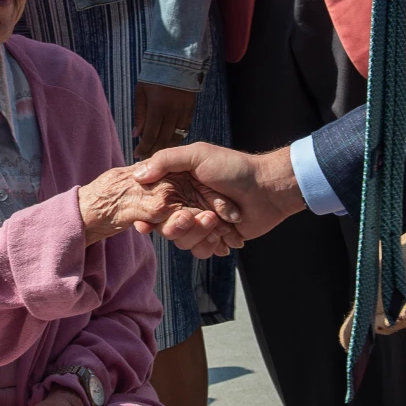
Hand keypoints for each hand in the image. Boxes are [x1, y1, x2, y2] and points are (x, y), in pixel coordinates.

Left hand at [132, 81, 196, 158]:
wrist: (176, 62)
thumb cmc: (154, 76)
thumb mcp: (141, 92)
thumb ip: (140, 114)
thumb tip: (136, 134)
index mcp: (157, 106)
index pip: (150, 135)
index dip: (143, 148)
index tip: (137, 154)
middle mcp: (172, 111)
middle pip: (163, 139)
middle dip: (153, 151)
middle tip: (145, 158)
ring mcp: (183, 112)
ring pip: (175, 137)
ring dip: (165, 147)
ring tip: (156, 153)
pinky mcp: (191, 110)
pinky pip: (184, 130)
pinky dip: (176, 138)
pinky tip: (169, 142)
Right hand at [133, 143, 305, 251]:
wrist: (268, 189)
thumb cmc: (234, 168)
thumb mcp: (198, 155)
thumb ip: (166, 160)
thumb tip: (137, 174)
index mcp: (178, 185)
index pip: (153, 205)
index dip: (147, 216)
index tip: (144, 224)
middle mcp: (186, 204)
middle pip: (166, 228)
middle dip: (179, 226)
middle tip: (195, 216)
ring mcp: (201, 222)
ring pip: (183, 242)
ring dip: (200, 234)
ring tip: (217, 221)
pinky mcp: (216, 237)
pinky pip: (201, 251)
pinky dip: (212, 244)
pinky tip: (225, 233)